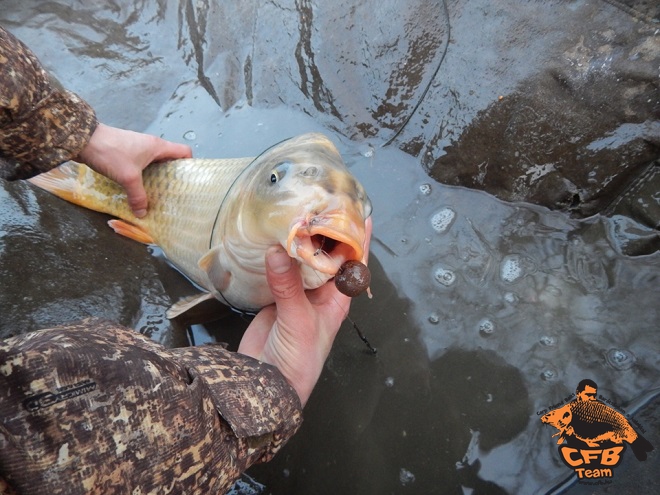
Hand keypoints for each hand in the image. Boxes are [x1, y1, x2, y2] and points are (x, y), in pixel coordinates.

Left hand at [76, 123, 191, 216]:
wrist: (83, 140)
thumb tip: (143, 213)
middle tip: (173, 193)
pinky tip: (139, 188)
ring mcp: (138, 148)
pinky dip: (143, 176)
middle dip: (172, 176)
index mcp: (158, 147)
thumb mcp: (128, 178)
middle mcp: (151, 146)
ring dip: (157, 177)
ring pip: (155, 164)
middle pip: (170, 160)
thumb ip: (138, 196)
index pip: (184, 152)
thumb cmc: (111, 153)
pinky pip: (142, 165)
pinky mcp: (127, 152)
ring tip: (157, 194)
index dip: (189, 165)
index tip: (188, 180)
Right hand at [239, 217, 371, 405]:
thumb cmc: (299, 359)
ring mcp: (295, 294)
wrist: (266, 383)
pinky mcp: (273, 297)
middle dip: (324, 234)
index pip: (353, 264)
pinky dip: (274, 256)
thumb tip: (278, 250)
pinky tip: (270, 238)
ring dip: (298, 242)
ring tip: (295, 214)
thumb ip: (289, 286)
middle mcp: (319, 293)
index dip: (358, 240)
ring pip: (300, 261)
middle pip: (325, 258)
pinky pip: (276, 271)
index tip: (362, 214)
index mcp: (337, 299)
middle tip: (320, 204)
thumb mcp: (300, 321)